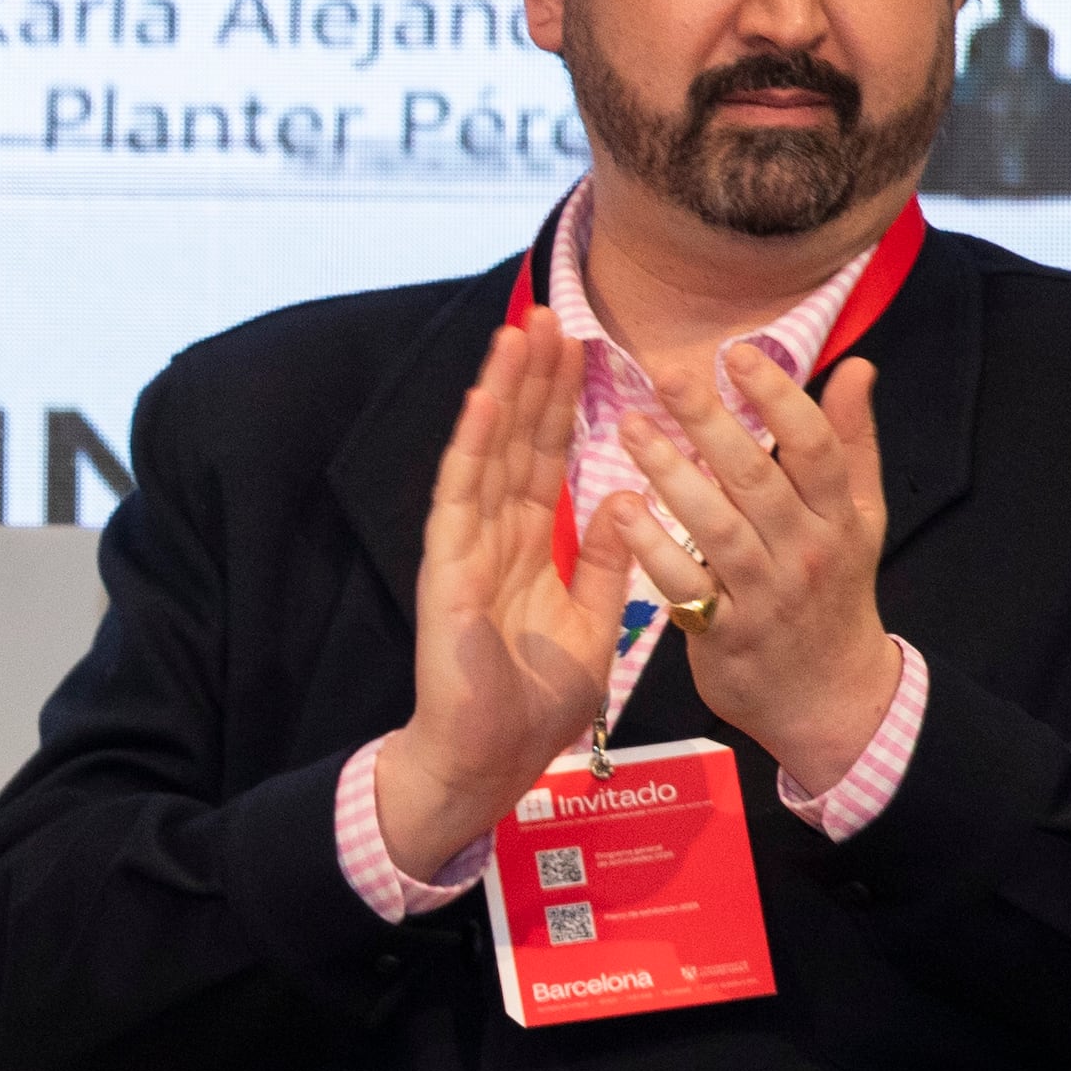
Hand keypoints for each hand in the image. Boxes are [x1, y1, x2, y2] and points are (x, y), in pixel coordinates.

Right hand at [370, 306, 635, 876]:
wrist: (490, 759)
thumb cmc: (533, 704)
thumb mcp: (593, 623)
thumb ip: (603, 563)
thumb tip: (621, 501)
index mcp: (530, 547)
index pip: (549, 459)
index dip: (565, 404)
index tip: (584, 349)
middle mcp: (495, 535)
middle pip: (518, 440)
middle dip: (536, 377)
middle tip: (553, 312)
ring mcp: (467, 547)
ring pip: (489, 451)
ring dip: (504, 390)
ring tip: (522, 330)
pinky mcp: (449, 568)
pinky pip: (460, 494)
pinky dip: (473, 443)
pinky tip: (488, 398)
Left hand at [610, 343, 894, 793]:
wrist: (831, 697)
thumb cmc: (834, 591)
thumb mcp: (859, 518)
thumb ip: (851, 442)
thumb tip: (856, 366)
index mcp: (838, 517)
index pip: (815, 448)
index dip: (779, 398)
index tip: (737, 353)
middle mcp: (804, 551)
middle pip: (756, 479)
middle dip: (710, 422)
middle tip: (666, 373)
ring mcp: (764, 594)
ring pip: (715, 527)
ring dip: (670, 474)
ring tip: (630, 428)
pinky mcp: (724, 634)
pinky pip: (684, 585)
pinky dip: (651, 549)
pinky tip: (618, 511)